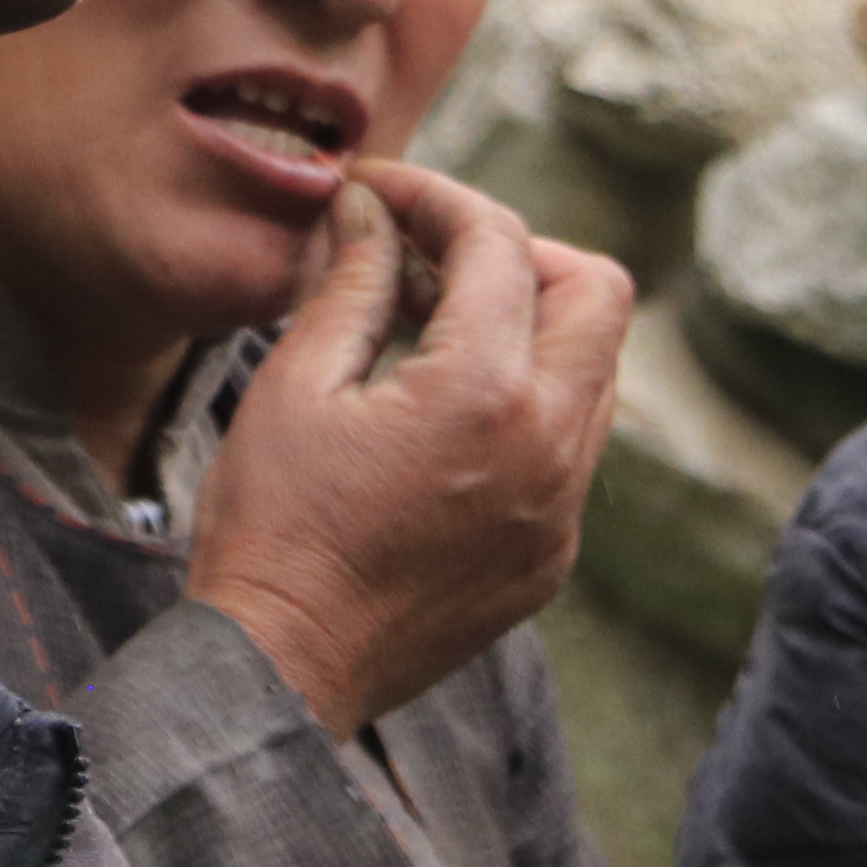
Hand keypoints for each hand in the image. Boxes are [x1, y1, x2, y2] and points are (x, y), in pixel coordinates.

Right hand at [178, 156, 632, 738]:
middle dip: (521, 254)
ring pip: (596, 373)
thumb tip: (372, 208)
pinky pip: (572, 450)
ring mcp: (561, 511)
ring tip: (434, 332)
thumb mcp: (296, 385)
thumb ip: (353, 282)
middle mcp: (549, 449)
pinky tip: (444, 417)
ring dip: (533, 331)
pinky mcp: (551, 557)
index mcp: (483, 394)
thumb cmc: (269, 529)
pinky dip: (528, 406)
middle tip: (438, 259)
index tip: (383, 195)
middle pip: (598, 293)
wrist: (280, 670)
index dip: (436, 198)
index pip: (497, 244)